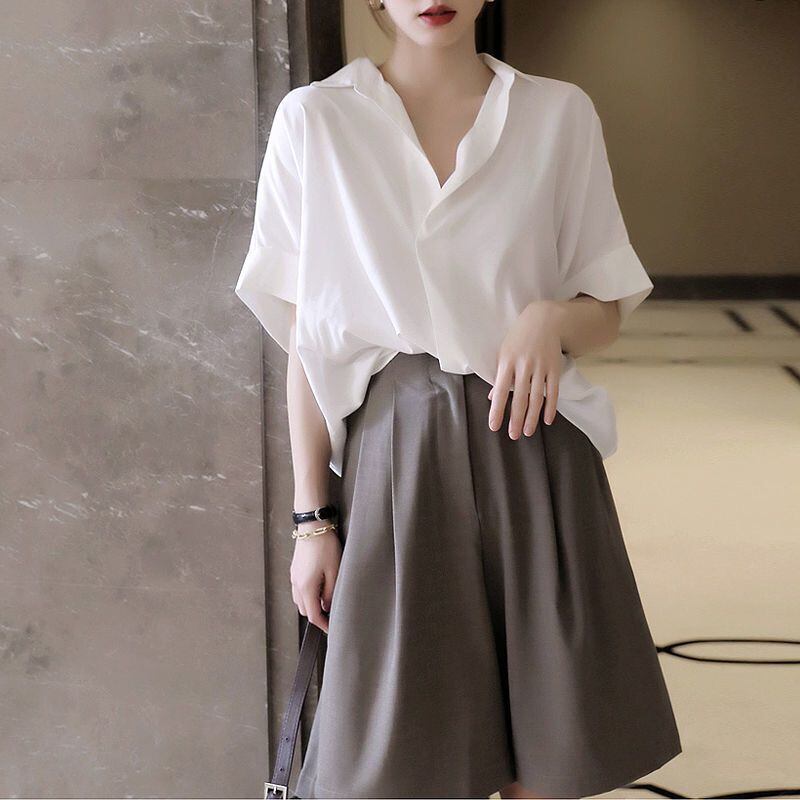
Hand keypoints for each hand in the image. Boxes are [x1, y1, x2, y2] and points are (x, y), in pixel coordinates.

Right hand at [289, 521, 341, 633]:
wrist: (312, 526)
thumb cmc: (325, 546)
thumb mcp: (334, 571)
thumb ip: (330, 592)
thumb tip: (328, 606)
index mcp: (306, 587)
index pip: (312, 615)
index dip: (323, 624)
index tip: (332, 629)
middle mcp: (296, 584)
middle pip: (304, 609)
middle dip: (316, 614)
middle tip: (331, 612)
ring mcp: (293, 577)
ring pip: (300, 600)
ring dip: (311, 604)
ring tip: (326, 598)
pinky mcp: (295, 570)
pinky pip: (299, 589)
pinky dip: (307, 594)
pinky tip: (319, 586)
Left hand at [487, 300, 563, 438]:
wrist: (544, 320)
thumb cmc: (518, 338)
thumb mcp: (504, 353)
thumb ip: (499, 376)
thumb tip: (491, 398)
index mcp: (507, 362)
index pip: (499, 391)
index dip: (497, 410)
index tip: (494, 426)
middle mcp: (524, 366)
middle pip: (519, 398)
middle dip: (515, 419)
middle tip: (513, 436)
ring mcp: (541, 367)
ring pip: (536, 397)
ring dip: (532, 417)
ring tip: (527, 432)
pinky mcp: (555, 368)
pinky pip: (553, 391)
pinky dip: (551, 407)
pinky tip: (547, 420)